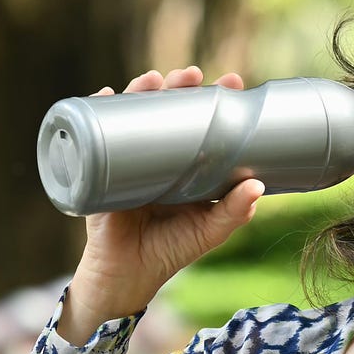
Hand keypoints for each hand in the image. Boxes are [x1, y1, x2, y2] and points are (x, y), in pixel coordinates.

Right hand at [60, 67, 263, 336]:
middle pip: (167, 108)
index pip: (203, 121)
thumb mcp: (207, 232)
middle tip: (192, 75)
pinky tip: (105, 96)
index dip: (215, 100)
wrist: (125, 278)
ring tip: (152, 81)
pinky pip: (96, 133)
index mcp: (187, 163)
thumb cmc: (169, 252)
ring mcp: (129, 158)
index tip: (233, 82)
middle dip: (179, 86)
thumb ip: (233, 212)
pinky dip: (98, 110)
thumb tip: (257, 185)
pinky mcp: (101, 168)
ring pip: (134, 114)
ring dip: (141, 90)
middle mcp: (159, 155)